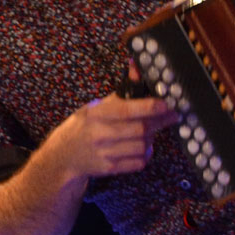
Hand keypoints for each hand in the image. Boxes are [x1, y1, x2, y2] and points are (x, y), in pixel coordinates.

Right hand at [48, 94, 178, 179]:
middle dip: (159, 122)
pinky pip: (138, 163)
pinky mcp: (109, 168)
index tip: (166, 104)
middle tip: (171, 116)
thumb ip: (121, 91)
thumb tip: (136, 66)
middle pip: (140, 129)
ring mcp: (103, 153)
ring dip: (151, 139)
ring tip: (149, 132)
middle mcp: (99, 134)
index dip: (149, 107)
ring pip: (141, 147)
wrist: (63, 156)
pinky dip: (145, 155)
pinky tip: (141, 148)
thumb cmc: (85, 126)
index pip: (126, 110)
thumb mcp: (96, 106)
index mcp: (95, 114)